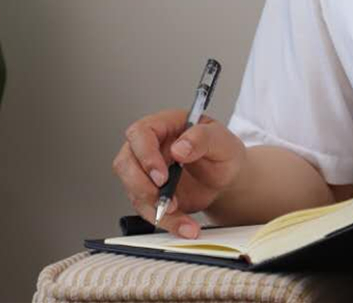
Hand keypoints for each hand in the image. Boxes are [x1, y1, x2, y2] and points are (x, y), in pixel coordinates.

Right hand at [111, 109, 246, 238]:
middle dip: (143, 187)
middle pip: (126, 164)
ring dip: (156, 209)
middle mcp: (150, 147)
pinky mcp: (149, 194)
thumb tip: (179, 148)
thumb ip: (202, 138)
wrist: (226, 178)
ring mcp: (146, 172)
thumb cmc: (222, 152)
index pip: (140, 133)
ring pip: (134, 191)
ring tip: (183, 216)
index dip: (145, 155)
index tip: (162, 176)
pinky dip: (166, 222)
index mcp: (165, 125)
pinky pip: (148, 210)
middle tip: (168, 201)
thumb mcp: (222, 141)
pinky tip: (185, 226)